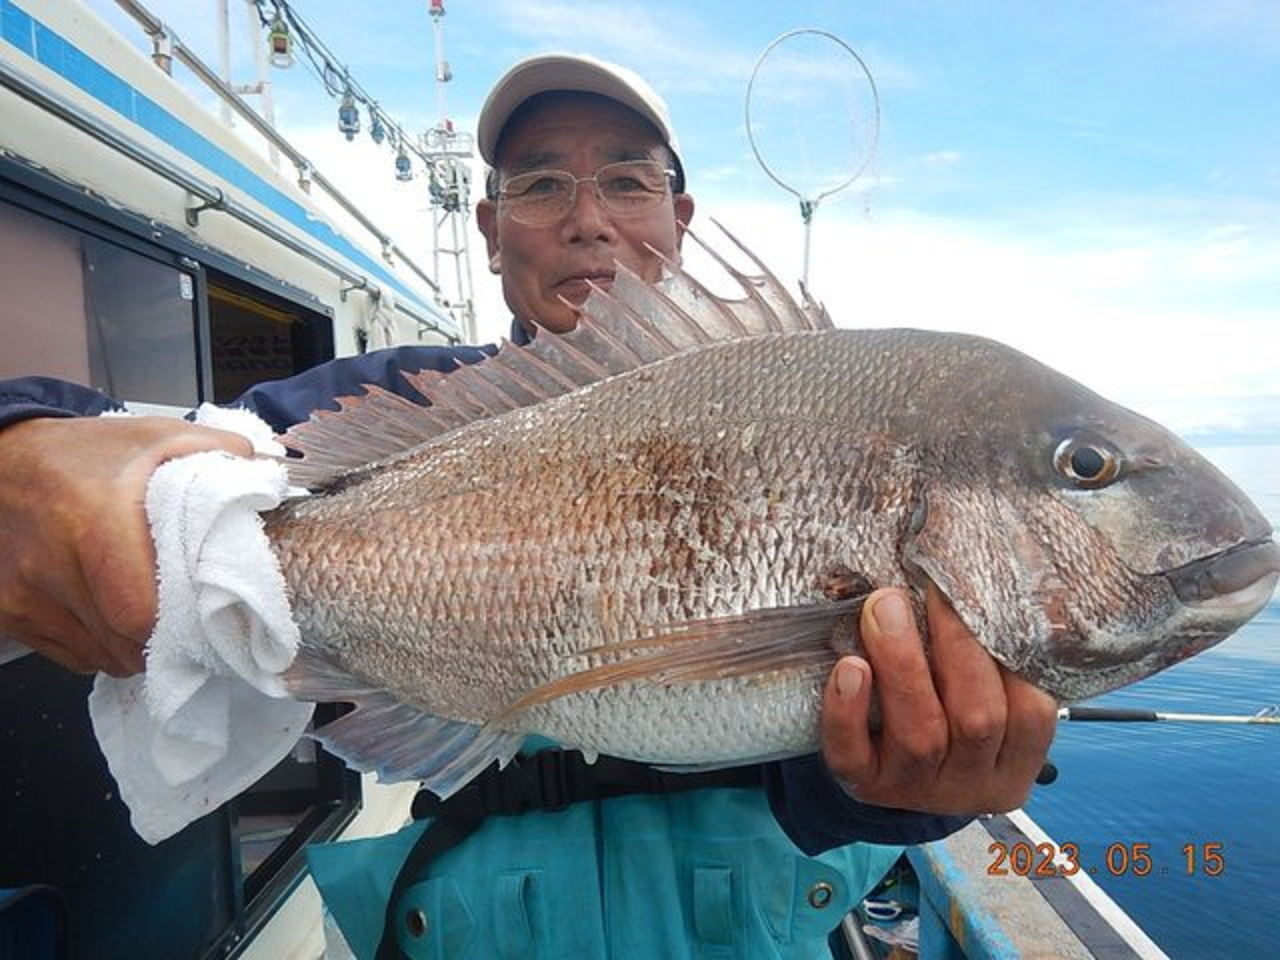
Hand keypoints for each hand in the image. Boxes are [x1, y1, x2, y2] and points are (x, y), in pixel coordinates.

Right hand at [0, 416, 253, 675]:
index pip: (140, 614)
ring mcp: (23, 597)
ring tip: (149, 607)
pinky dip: (102, 644)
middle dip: (166, 640)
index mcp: (94, 523)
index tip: (205, 614)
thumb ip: (219, 451)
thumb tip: (271, 469)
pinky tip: (111, 611)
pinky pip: (73, 655)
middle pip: (124, 643)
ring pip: (100, 656)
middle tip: (188, 618)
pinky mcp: (8, 614)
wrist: (3, 461)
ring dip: (134, 645)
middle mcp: (50, 565)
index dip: (179, 624)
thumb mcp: (156, 438)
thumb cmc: (83, 454)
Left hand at [820, 585, 1056, 814]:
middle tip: (932, 588)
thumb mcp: (982, 696)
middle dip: (955, 646)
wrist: (887, 770)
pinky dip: (848, 711)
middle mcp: (972, 781)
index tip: (978, 591)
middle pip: (978, 720)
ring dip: (902, 664)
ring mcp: (917, 789)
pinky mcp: (865, 786)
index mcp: (1014, 760)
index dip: (1008, 652)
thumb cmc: (944, 712)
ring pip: (920, 736)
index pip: (1032, 713)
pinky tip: (847, 668)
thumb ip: (989, 656)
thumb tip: (980, 576)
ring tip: (883, 609)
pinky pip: (854, 757)